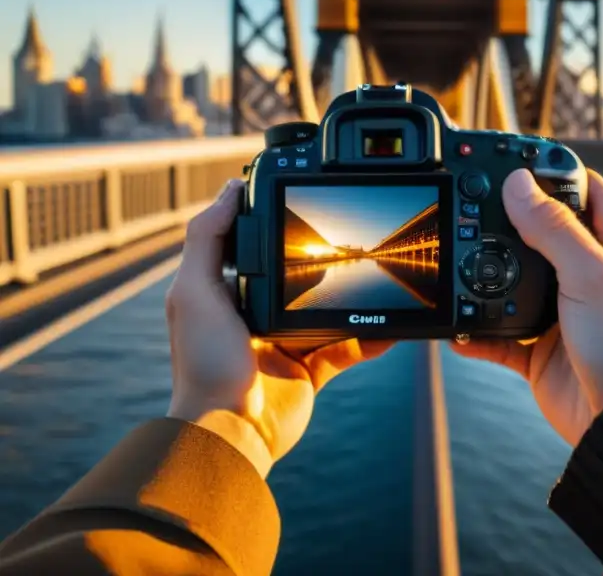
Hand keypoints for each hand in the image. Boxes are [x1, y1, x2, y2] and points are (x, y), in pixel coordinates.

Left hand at [165, 179, 392, 476]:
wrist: (232, 432)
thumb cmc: (204, 363)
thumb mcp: (194, 291)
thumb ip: (207, 239)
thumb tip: (229, 190)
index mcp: (225, 293)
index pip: (253, 247)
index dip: (275, 226)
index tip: (302, 204)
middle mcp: (255, 314)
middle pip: (297, 275)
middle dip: (324, 260)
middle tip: (353, 241)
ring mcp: (286, 342)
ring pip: (327, 309)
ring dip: (353, 298)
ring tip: (378, 280)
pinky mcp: (311, 368)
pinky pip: (348, 347)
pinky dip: (370, 338)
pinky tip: (389, 328)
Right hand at [450, 169, 602, 446]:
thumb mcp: (592, 273)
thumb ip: (553, 227)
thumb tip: (517, 184)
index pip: (583, 189)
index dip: (548, 175)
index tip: (508, 164)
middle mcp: (596, 272)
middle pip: (543, 231)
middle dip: (508, 223)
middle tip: (470, 210)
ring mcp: (568, 310)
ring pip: (517, 281)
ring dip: (490, 277)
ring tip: (459, 264)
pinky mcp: (544, 349)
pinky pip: (501, 334)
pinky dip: (479, 331)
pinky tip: (460, 327)